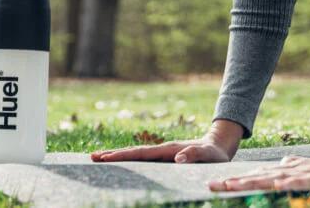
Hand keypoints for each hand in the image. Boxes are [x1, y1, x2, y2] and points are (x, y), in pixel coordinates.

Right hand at [90, 119, 243, 163]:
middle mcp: (162, 150)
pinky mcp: (163, 158)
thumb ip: (194, 154)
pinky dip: (128, 160)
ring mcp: (161, 153)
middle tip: (92, 156)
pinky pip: (141, 159)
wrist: (218, 146)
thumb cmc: (214, 155)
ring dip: (117, 156)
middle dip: (112, 154)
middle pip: (132, 153)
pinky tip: (120, 163)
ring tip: (97, 157)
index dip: (123, 156)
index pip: (141, 154)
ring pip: (135, 155)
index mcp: (168, 150)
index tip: (106, 157)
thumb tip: (178, 159)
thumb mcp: (209, 156)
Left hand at [207, 139, 309, 193]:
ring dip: (253, 181)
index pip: (262, 174)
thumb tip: (279, 169)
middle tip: (211, 184)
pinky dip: (290, 183)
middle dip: (236, 180)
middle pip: (263, 175)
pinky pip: (306, 181)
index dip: (239, 179)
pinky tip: (275, 185)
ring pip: (277, 177)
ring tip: (230, 186)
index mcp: (297, 169)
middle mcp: (301, 169)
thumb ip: (298, 170)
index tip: (216, 183)